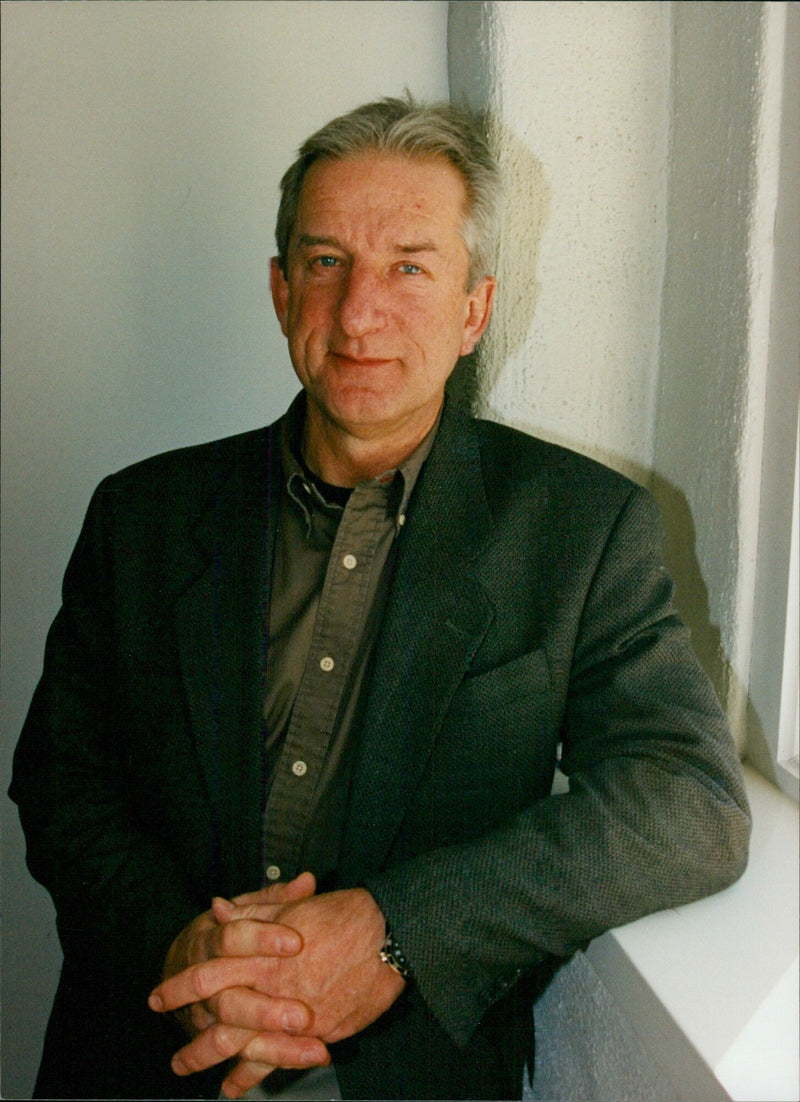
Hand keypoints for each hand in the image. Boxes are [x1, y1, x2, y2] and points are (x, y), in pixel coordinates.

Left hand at [149, 885, 405, 1095]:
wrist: (388, 935)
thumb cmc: (341, 914)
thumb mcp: (291, 908)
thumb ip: (252, 913)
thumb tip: (216, 909)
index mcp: (261, 953)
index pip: (208, 972)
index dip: (180, 987)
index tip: (158, 997)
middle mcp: (272, 987)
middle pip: (220, 1020)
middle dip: (193, 1042)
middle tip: (174, 1058)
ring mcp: (293, 1015)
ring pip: (243, 1046)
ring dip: (214, 1062)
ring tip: (193, 1074)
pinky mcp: (314, 1034)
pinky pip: (276, 1060)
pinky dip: (253, 1074)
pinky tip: (237, 1086)